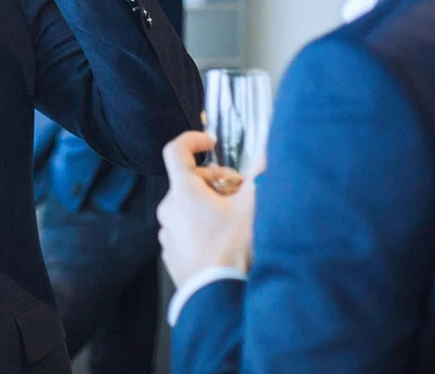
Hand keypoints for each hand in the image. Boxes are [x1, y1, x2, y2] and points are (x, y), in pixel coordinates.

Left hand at [156, 131, 255, 285]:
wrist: (216, 295)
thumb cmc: (232, 251)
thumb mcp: (251, 209)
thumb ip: (259, 177)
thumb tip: (267, 155)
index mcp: (184, 192)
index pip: (176, 149)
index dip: (193, 140)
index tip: (211, 144)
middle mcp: (169, 207)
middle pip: (190, 180)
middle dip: (216, 181)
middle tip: (239, 193)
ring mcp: (167, 230)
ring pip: (188, 205)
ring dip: (209, 205)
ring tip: (233, 220)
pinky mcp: (170, 250)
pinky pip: (185, 227)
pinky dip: (201, 225)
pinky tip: (222, 239)